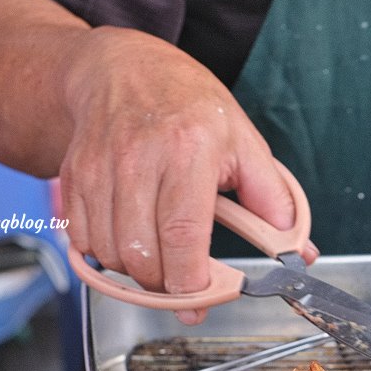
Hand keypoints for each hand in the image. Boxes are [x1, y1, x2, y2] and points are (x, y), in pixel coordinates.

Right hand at [58, 27, 316, 323]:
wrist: (123, 69)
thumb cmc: (189, 106)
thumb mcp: (244, 143)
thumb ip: (273, 201)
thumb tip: (297, 251)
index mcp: (190, 149)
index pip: (184, 234)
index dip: (190, 282)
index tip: (201, 301)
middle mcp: (139, 158)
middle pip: (142, 254)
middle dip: (165, 286)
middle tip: (183, 284)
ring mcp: (100, 167)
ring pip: (110, 254)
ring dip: (135, 274)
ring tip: (159, 258)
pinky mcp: (73, 176)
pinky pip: (82, 240)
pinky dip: (104, 256)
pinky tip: (128, 240)